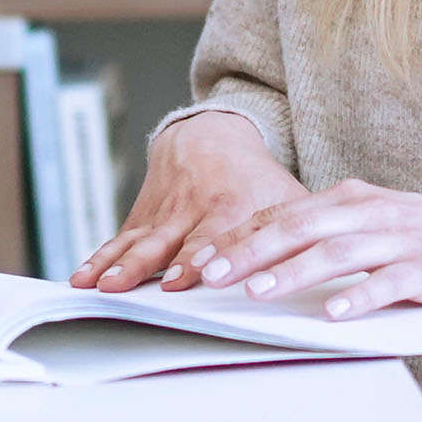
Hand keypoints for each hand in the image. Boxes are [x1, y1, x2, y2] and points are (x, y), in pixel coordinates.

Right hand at [75, 109, 312, 293]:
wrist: (212, 133)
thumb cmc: (259, 177)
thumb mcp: (286, 194)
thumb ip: (304, 231)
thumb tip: (340, 267)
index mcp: (235, 205)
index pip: (217, 234)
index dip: (200, 256)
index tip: (184, 280)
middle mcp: (196, 208)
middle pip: (171, 240)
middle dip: (152, 265)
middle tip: (132, 287)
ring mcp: (166, 211)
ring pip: (139, 240)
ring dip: (118, 264)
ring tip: (100, 286)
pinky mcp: (145, 214)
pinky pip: (120, 237)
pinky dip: (100, 257)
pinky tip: (82, 277)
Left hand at [203, 180, 421, 319]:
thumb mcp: (373, 225)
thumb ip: (326, 236)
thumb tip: (265, 260)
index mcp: (351, 199)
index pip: (282, 214)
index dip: (239, 235)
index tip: (200, 258)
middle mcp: (370, 213)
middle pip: (299, 227)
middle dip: (250, 250)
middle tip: (210, 273)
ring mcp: (400, 239)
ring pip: (335, 253)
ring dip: (293, 272)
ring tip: (257, 292)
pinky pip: (387, 283)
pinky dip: (358, 297)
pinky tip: (332, 313)